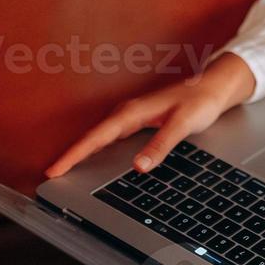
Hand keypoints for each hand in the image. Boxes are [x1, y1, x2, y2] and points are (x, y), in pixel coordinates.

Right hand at [44, 52, 256, 177]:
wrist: (214, 87)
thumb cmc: (200, 101)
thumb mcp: (183, 124)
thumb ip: (161, 145)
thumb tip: (139, 167)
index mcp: (132, 113)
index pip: (95, 137)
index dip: (73, 155)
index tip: (54, 170)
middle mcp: (127, 114)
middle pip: (91, 138)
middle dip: (70, 156)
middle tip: (50, 178)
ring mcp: (131, 117)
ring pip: (99, 138)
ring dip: (81, 153)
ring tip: (63, 173)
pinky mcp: (137, 122)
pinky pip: (109, 138)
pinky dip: (96, 149)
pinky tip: (92, 161)